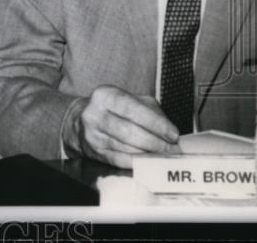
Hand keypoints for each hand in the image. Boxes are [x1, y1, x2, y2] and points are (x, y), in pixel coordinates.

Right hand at [65, 86, 180, 168]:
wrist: (83, 120)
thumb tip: (169, 131)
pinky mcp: (93, 152)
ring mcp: (92, 135)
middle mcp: (94, 114)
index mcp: (105, 95)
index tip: (174, 135)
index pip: (133, 109)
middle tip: (173, 149)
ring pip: (126, 148)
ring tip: (164, 155)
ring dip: (149, 154)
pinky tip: (148, 161)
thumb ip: (150, 110)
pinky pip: (119, 160)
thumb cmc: (114, 109)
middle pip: (129, 131)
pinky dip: (137, 162)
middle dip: (155, 143)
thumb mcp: (130, 99)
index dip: (156, 123)